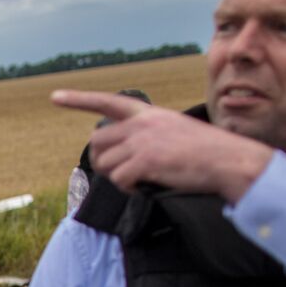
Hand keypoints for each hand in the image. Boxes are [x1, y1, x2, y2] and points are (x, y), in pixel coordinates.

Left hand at [51, 90, 272, 202]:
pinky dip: (130, 190)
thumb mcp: (175, 131)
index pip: (107, 102)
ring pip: (105, 164)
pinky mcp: (145, 161)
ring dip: (117, 178)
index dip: (78, 99)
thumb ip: (147, 136)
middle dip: (103, 161)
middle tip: (124, 173)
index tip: (55, 96)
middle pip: (97, 142)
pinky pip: (119, 181)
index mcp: (148, 114)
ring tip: (141, 180)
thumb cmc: (206, 152)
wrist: (230, 161)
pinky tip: (147, 188)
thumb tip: (118, 156)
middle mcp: (141, 123)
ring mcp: (142, 141)